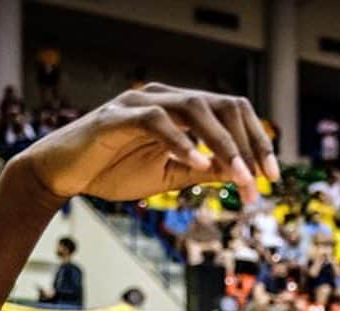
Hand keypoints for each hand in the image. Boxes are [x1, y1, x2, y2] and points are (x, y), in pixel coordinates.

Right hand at [13, 83, 278, 205]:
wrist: (67, 175)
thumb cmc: (117, 171)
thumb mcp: (172, 176)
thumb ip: (205, 170)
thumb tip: (243, 174)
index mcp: (182, 112)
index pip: (232, 112)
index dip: (257, 142)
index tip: (272, 177)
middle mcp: (165, 99)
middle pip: (222, 106)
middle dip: (247, 145)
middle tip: (259, 182)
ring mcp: (140, 103)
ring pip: (195, 108)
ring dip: (223, 145)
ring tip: (238, 177)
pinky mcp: (117, 116)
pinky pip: (156, 120)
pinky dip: (180, 141)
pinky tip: (197, 164)